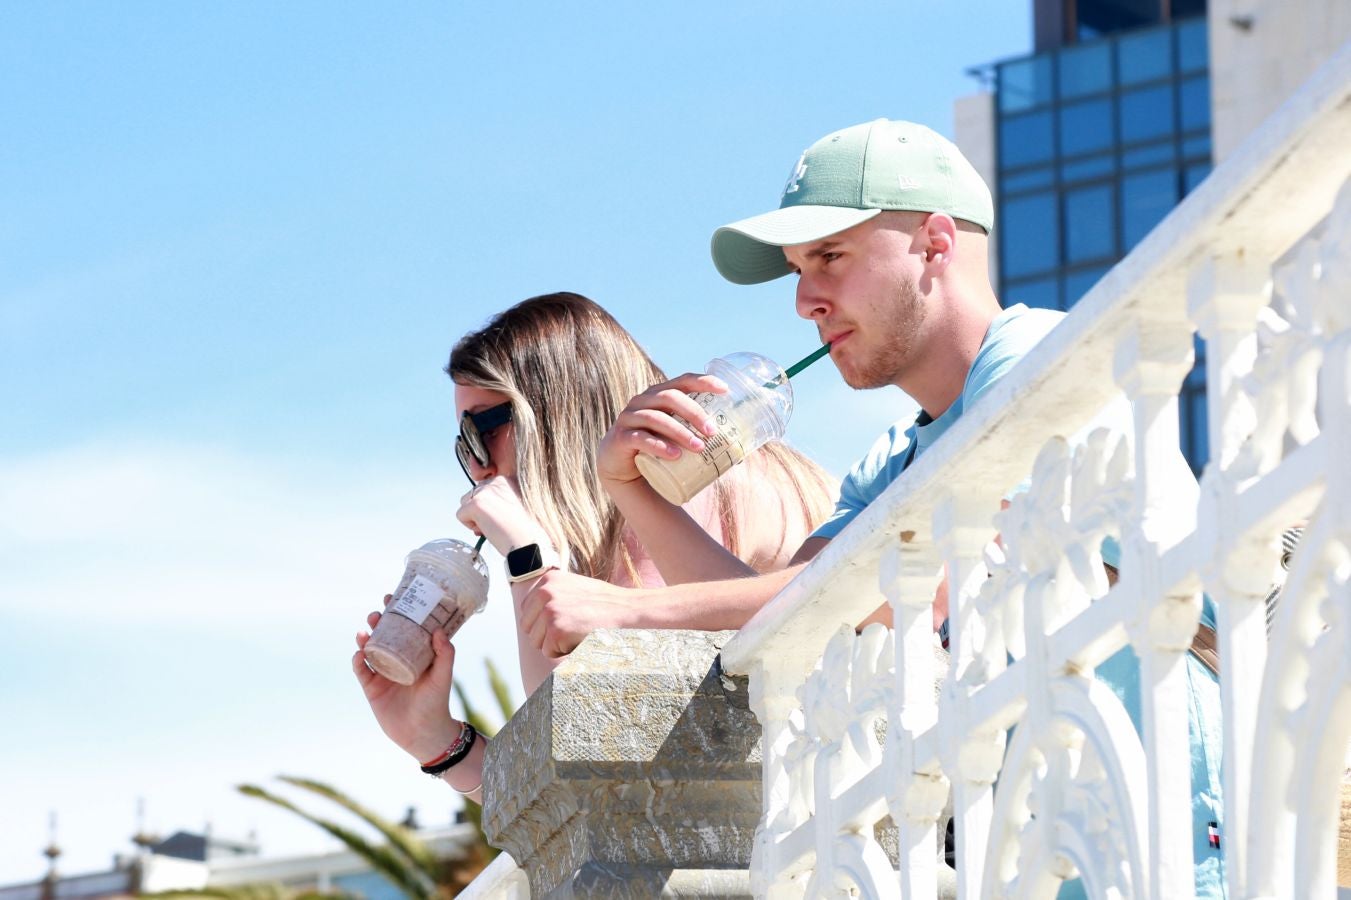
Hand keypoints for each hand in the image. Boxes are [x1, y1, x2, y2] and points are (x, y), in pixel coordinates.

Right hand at [352, 596, 461, 761]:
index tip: (394, 597)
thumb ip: (445, 654)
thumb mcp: (443, 676)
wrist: (423, 733)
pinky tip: (360, 653)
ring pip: (369, 649)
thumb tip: (439, 630)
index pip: (404, 627)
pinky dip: (358, 660)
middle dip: (378, 621)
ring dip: (365, 637)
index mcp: (414, 653)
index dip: (398, 612)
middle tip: (378, 613)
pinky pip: (361, 670)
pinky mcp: (371, 688)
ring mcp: (382, 673)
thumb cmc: (436, 702)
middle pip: (383, 634)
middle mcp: (397, 660)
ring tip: (366, 630)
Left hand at [456, 475, 542, 554]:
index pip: (484, 490)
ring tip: (492, 527)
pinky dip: (470, 527)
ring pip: (464, 504)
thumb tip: (478, 506)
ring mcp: (484, 491)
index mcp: (506, 480)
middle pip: (473, 495)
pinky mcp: (475, 504)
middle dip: (480, 512)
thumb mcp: (515, 505)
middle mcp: (495, 481)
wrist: (530, 543)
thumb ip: (498, 499)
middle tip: (496, 525)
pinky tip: (488, 530)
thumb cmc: (525, 530)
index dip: (489, 507)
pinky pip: (460, 515)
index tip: (502, 518)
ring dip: (474, 518)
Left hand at [517, 570, 635, 657]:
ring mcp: (549, 611)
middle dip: (546, 635)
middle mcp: (545, 592)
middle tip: (573, 629)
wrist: (629, 612)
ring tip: (579, 631)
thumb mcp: (575, 589)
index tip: (564, 622)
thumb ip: (553, 595)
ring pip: (537, 642)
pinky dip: (564, 652)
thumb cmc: (606, 605)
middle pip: (528, 627)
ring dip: (556, 644)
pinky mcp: (556, 629)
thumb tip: (533, 611)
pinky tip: (581, 638)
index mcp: (548, 580)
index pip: (527, 610)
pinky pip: (548, 652)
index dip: (543, 623)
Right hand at [597, 373, 726, 487]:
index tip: (725, 390)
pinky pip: (639, 438)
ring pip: (656, 418)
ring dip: (680, 432)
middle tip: (712, 431)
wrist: (622, 468)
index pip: (683, 380)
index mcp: (660, 395)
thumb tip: (740, 453)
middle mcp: (643, 401)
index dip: (703, 381)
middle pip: (670, 397)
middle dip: (694, 413)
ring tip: (699, 448)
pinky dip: (659, 446)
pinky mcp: (620, 438)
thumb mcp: (677, 438)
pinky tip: (674, 455)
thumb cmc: (657, 449)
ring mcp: (629, 418)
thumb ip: (697, 438)